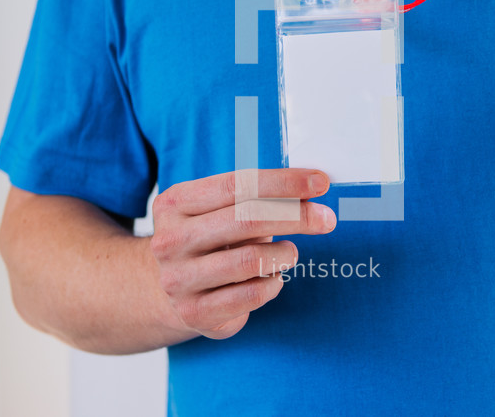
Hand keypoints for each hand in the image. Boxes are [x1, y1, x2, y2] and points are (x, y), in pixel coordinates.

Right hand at [150, 168, 334, 339]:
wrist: (168, 293)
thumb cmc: (210, 241)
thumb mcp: (221, 212)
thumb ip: (257, 198)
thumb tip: (311, 188)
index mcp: (175, 202)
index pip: (238, 185)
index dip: (284, 182)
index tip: (320, 182)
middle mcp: (171, 240)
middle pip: (246, 219)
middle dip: (296, 215)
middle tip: (326, 218)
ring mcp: (178, 279)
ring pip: (251, 260)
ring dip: (284, 254)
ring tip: (290, 253)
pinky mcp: (195, 312)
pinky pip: (252, 295)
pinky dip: (273, 284)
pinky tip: (272, 278)